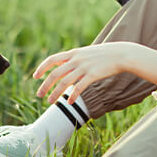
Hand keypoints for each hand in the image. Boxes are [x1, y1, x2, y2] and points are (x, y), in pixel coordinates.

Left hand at [33, 42, 156, 104]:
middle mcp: (76, 59)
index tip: (35, 76)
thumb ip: (74, 60)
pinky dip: (73, 95)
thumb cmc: (104, 55)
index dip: (42, 67)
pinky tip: (70, 102)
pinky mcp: (93, 74)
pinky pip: (79, 87)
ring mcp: (84, 67)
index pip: (52, 59)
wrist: (122, 54)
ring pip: (64, 82)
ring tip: (50, 102)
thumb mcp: (86, 54)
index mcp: (73, 53)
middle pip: (55, 73)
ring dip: (55, 93)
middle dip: (45, 85)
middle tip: (39, 95)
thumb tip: (64, 68)